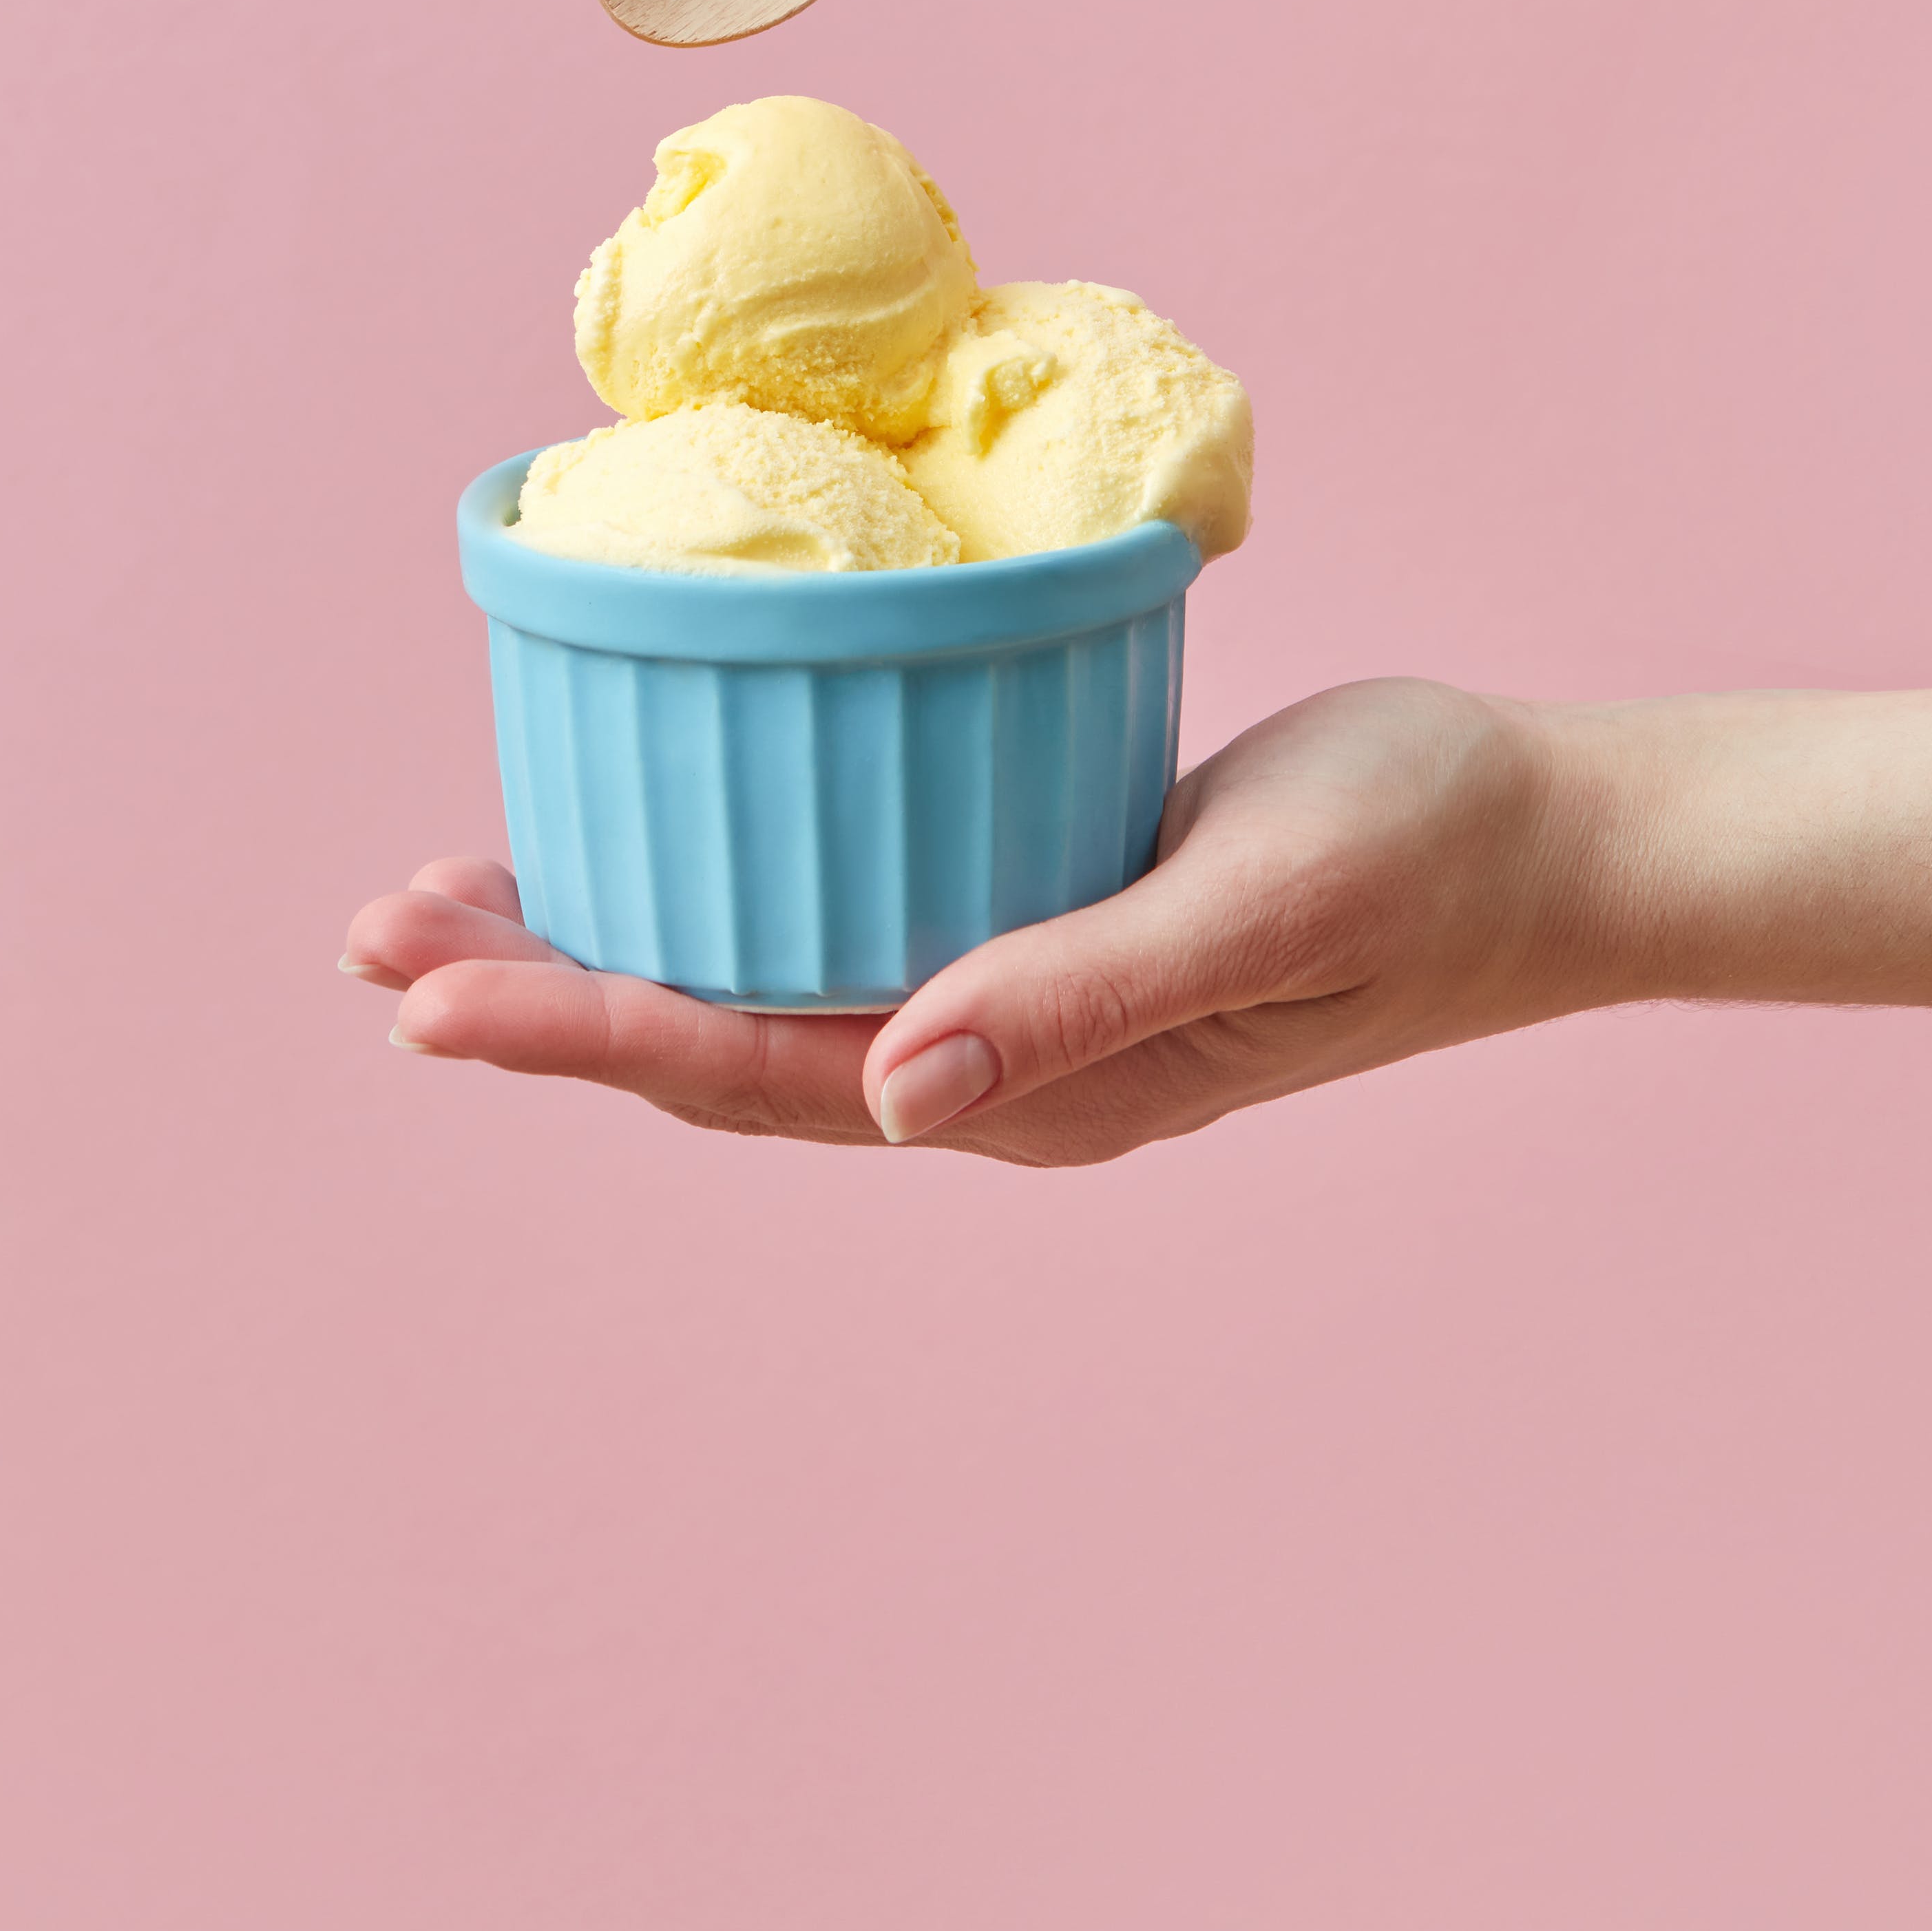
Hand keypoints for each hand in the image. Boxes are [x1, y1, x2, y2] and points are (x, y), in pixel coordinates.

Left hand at [340, 680, 1658, 1168]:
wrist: (1557, 845)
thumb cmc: (1424, 852)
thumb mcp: (1256, 897)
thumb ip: (1081, 988)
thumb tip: (899, 1090)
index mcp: (1034, 1083)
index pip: (753, 1058)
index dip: (578, 1020)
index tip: (426, 988)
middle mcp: (998, 1067)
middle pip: (719, 1043)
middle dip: (541, 994)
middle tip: (374, 939)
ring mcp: (1014, 1007)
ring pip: (761, 990)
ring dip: (604, 948)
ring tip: (449, 905)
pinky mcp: (1037, 927)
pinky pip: (837, 929)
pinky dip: (721, 890)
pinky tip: (662, 839)